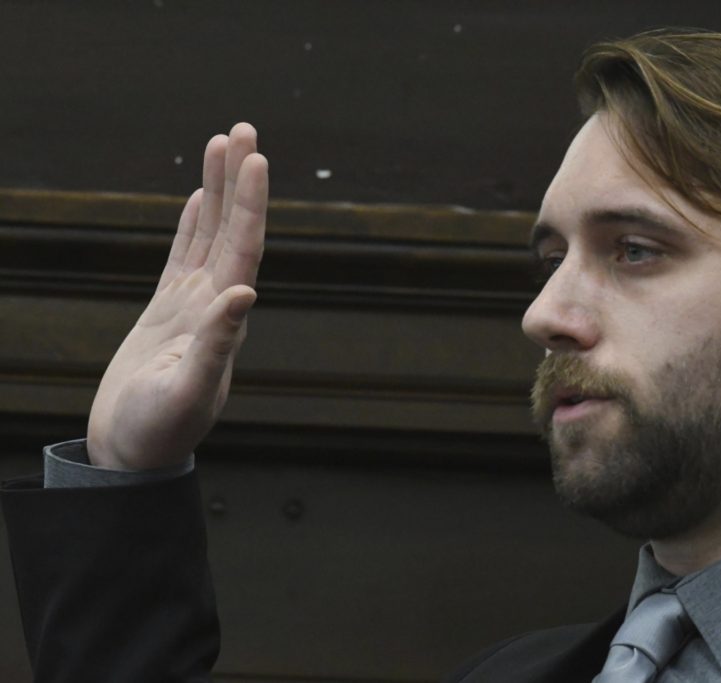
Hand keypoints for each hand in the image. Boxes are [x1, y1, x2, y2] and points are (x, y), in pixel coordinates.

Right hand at [86, 123, 267, 469]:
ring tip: (223, 145)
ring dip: (218, 192)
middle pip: (232, 230)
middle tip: (242, 129)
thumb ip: (215, 345)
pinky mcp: (167, 312)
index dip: (251, 204)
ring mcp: (193, 306)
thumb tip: (244, 295)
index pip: (243, 249)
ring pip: (209, 236)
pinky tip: (199, 200)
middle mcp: (217, 305)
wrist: (133, 455)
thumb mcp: (186, 392)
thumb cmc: (158, 433)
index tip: (257, 159)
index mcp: (226, 319)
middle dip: (239, 181)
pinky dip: (193, 225)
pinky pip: (183, 257)